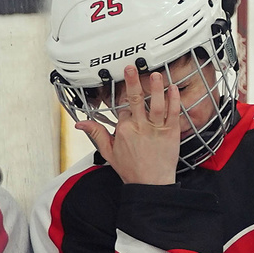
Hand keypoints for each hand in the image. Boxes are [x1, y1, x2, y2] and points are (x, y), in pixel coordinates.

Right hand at [80, 58, 183, 183]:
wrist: (151, 184)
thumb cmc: (132, 169)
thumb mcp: (108, 152)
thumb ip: (96, 134)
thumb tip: (80, 124)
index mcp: (123, 131)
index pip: (123, 109)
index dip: (124, 99)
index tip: (125, 87)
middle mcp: (139, 127)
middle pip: (135, 101)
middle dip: (133, 82)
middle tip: (131, 67)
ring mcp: (156, 129)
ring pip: (155, 104)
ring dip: (155, 88)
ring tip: (155, 74)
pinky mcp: (171, 133)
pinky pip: (173, 114)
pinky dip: (174, 101)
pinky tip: (173, 89)